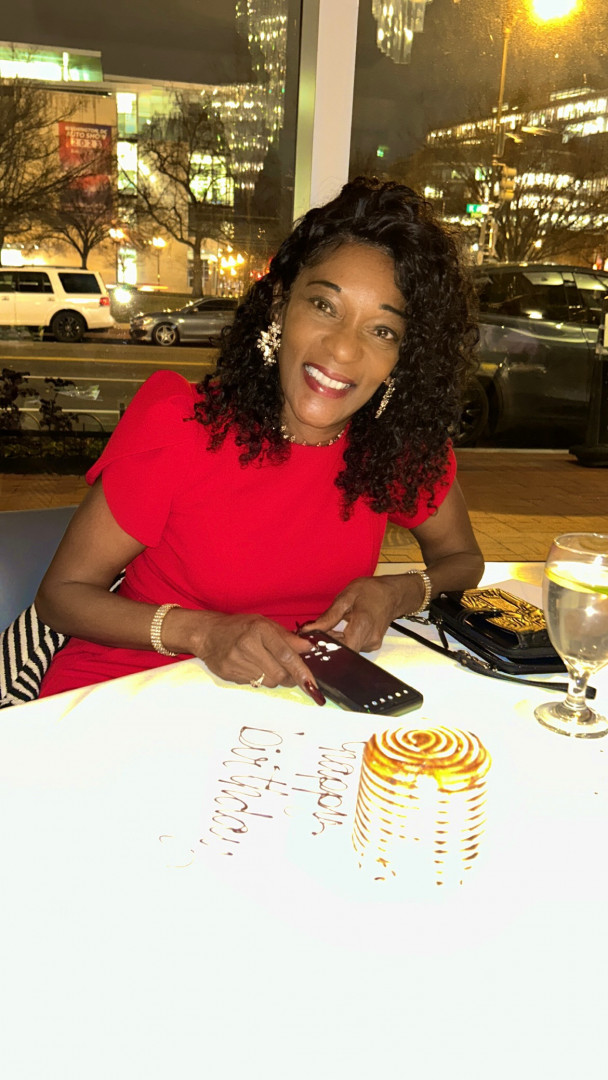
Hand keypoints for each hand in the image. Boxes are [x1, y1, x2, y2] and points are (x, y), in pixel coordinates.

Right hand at [193, 611, 324, 702]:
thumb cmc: (240, 627)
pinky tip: (252, 668)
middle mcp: (247, 645)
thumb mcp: (265, 625)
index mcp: (260, 629)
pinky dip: (259, 680)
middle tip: (289, 672)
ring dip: (274, 678)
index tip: (312, 685)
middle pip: (279, 674)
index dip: (301, 671)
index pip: (286, 654)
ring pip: (267, 682)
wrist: (208, 634)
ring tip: (267, 666)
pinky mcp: (229, 674)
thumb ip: (288, 638)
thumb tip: (309, 648)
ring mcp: (236, 661)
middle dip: (289, 677)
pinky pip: (254, 685)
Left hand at [302, 575, 416, 652]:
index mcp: (363, 625)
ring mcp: (372, 644)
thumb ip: (329, 616)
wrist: (393, 594)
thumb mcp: (346, 597)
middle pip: (342, 650)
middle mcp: (369, 639)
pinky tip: (339, 630)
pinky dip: (343, 640)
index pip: (341, 649)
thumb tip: (309, 630)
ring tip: (329, 627)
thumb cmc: (371, 591)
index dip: (325, 646)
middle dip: (326, 642)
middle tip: (317, 630)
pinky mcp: (372, 645)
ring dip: (334, 641)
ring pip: (346, 650)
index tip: (313, 638)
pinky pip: (353, 647)